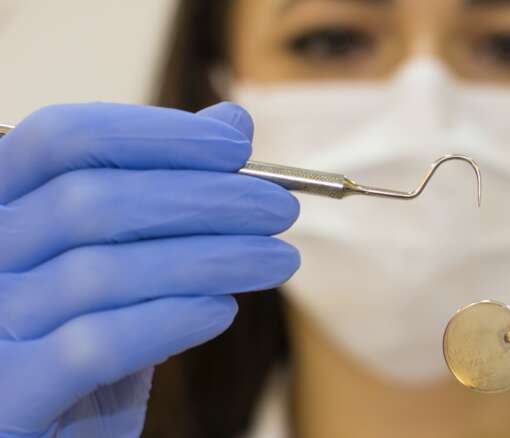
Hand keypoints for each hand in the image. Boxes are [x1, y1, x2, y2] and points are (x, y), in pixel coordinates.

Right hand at [0, 102, 299, 436]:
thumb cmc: (90, 350)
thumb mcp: (126, 264)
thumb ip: (166, 195)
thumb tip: (230, 124)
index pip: (60, 139)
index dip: (154, 135)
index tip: (236, 148)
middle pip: (90, 201)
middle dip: (205, 198)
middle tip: (280, 210)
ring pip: (101, 271)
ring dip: (211, 258)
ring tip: (278, 260)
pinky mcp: (7, 397)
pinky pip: (93, 345)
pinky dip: (169, 320)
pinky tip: (223, 311)